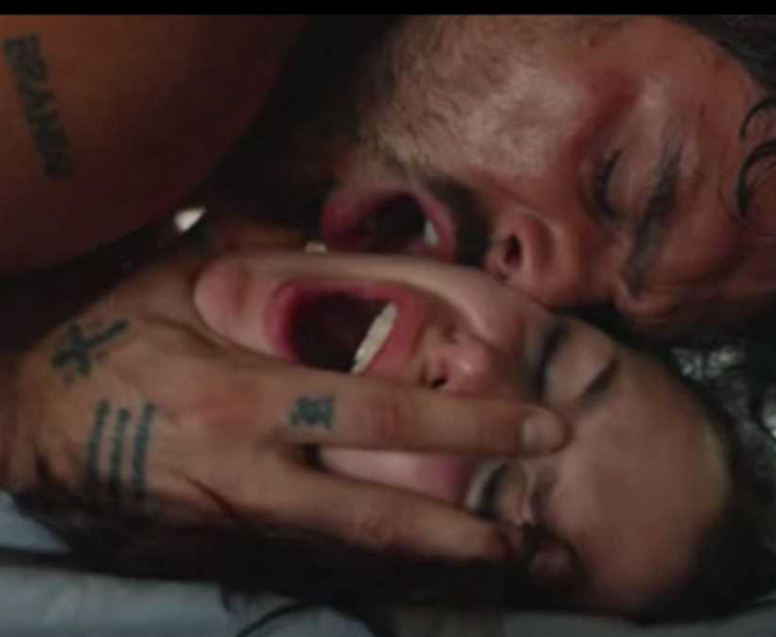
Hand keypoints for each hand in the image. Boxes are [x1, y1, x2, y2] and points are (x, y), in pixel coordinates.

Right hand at [5, 227, 565, 562]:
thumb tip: (334, 237)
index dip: (465, 426)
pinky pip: (312, 572)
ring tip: (505, 571)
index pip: (377, 418)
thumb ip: (259, 258)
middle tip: (538, 538)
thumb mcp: (174, 283)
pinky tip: (427, 580)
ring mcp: (236, 527)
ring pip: (350, 562)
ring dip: (432, 570)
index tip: (539, 425)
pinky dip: (375, 578)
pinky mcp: (221, 553)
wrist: (30, 427)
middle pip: (376, 519)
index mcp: (245, 398)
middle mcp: (250, 475)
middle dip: (465, 535)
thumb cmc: (109, 345)